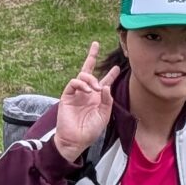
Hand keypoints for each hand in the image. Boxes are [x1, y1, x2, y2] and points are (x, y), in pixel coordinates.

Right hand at [52, 44, 115, 161]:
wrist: (76, 139)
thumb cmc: (90, 131)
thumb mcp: (104, 116)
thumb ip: (106, 101)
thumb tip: (105, 86)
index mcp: (97, 98)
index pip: (104, 82)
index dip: (111, 74)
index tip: (117, 67)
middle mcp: (86, 93)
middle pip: (88, 70)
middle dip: (91, 57)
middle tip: (96, 45)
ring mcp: (76, 94)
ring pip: (82, 75)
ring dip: (90, 78)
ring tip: (95, 88)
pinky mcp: (67, 96)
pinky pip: (73, 83)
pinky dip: (80, 83)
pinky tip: (87, 90)